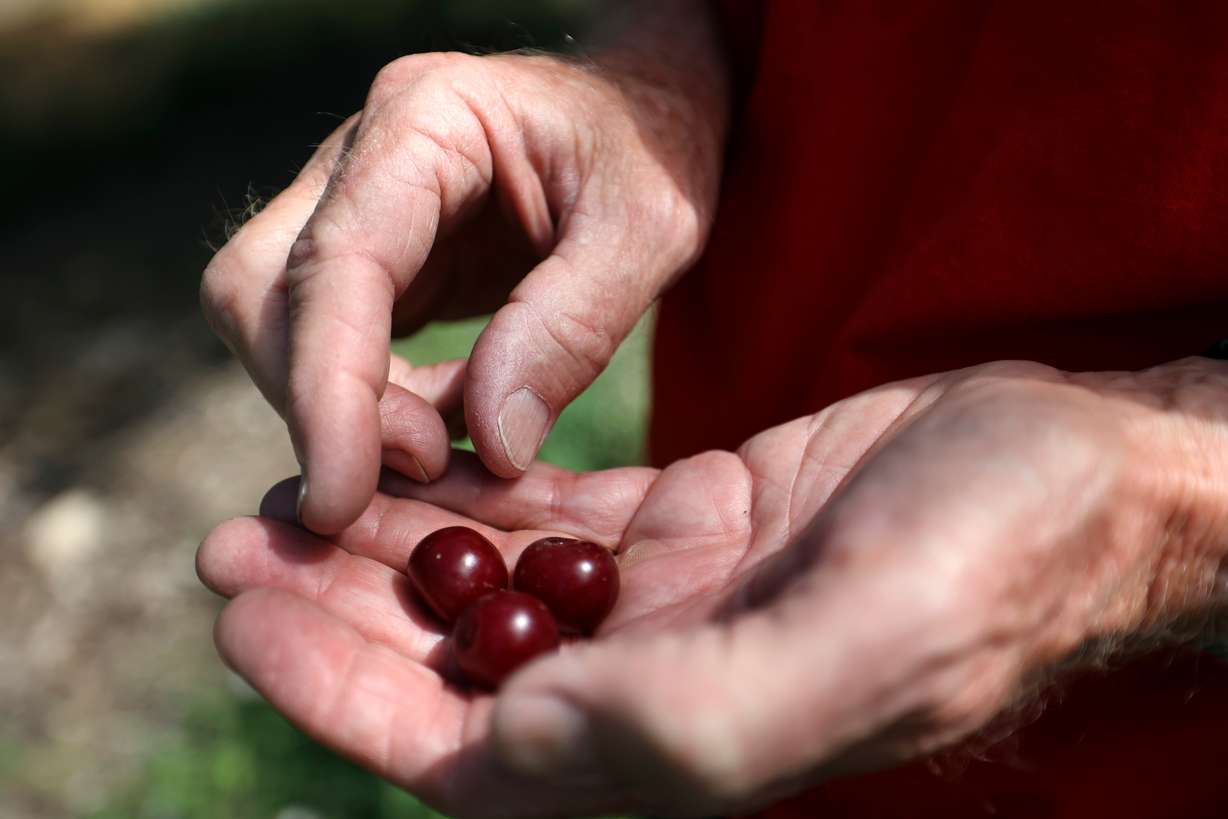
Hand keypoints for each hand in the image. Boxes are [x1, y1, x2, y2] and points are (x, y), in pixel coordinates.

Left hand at [196, 360, 1226, 816]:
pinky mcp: (697, 527)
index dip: (348, 696)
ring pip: (500, 589)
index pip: (474, 751)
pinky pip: (561, 519)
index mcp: (690, 744)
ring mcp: (677, 605)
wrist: (1086, 472)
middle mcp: (665, 685)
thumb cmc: (1004, 555)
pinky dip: (485, 493)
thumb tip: (515, 738)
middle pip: (462, 669)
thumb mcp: (867, 638)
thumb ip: (691, 714)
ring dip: (396, 546)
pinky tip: (422, 457)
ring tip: (297, 491)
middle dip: (341, 614)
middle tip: (234, 539)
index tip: (250, 615)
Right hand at [200, 13, 727, 534]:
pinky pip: (331, 346)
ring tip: (454, 446)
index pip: (335, 262)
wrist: (646, 119)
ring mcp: (353, 205)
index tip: (340, 500)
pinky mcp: (372, 260)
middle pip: (260, 292)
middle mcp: (361, 156)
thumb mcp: (648, 229)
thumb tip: (491, 444)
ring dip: (345, 412)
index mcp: (425, 117)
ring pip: (278, 326)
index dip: (327, 390)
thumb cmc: (654, 151)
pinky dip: (373, 406)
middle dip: (319, 405)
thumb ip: (571, 327)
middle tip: (427, 469)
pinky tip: (450, 421)